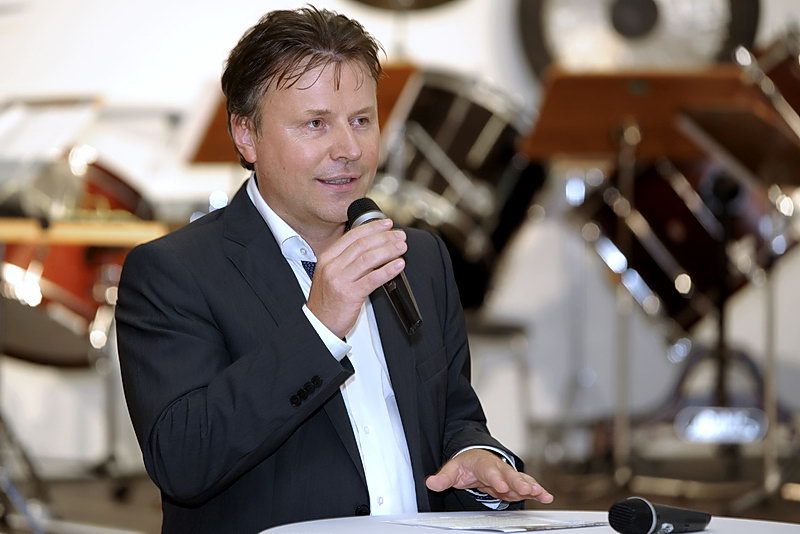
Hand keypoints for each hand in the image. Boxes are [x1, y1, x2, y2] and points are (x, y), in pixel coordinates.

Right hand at [306, 219, 406, 337]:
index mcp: (327, 258)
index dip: (372, 228)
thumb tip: (372, 248)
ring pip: (368, 259)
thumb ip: (347, 260)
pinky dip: (388, 270)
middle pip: (362, 245)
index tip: (386, 224)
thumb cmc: (328, 301)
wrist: (319, 324)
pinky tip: (398, 265)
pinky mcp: (349, 295)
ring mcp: (340, 280)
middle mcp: (332, 267)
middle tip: (399, 235)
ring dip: (389, 250)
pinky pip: (372, 279)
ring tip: (401, 247)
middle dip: (384, 237)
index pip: (352, 236)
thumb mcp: (331, 274)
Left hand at [425, 449, 553, 503]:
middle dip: (518, 482)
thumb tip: (431, 483)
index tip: (501, 486)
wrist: (477, 457)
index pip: (489, 471)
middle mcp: (498, 468)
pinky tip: (547, 497)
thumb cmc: (467, 463)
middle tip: (526, 489)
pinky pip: (527, 486)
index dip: (495, 479)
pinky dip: (537, 491)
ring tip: (541, 493)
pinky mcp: (514, 483)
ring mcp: (508, 475)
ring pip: (521, 480)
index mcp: (483, 463)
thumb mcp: (453, 469)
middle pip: (509, 475)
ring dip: (531, 486)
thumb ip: (444, 477)